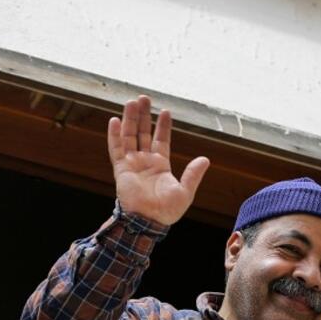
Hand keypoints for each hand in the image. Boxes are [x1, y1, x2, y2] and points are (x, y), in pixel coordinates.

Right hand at [108, 95, 209, 225]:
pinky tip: (115, 120)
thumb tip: (205, 159)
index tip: (165, 111)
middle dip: (143, 116)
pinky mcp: (121, 169)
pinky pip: (116, 149)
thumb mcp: (185, 191)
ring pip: (129, 136)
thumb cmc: (167, 211)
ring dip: (130, 119)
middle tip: (144, 98)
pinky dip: (114, 135)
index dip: (163, 126)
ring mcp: (132, 164)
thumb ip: (193, 174)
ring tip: (132, 102)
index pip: (160, 140)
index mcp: (160, 165)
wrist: (148, 221)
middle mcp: (145, 162)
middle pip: (142, 133)